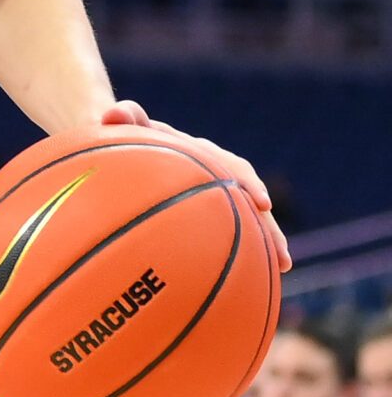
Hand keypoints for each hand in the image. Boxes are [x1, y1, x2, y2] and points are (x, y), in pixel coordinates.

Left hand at [101, 101, 291, 271]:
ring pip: (248, 221)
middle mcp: (216, 174)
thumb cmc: (124, 140)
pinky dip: (241, 254)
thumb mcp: (123, 128)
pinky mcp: (208, 214)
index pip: (232, 166)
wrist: (123, 149)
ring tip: (282, 268)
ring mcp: (215, 195)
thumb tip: (114, 115)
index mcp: (201, 154)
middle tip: (282, 253)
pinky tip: (248, 280)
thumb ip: (123, 118)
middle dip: (269, 226)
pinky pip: (229, 235)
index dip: (248, 183)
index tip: (262, 202)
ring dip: (266, 242)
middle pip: (250, 201)